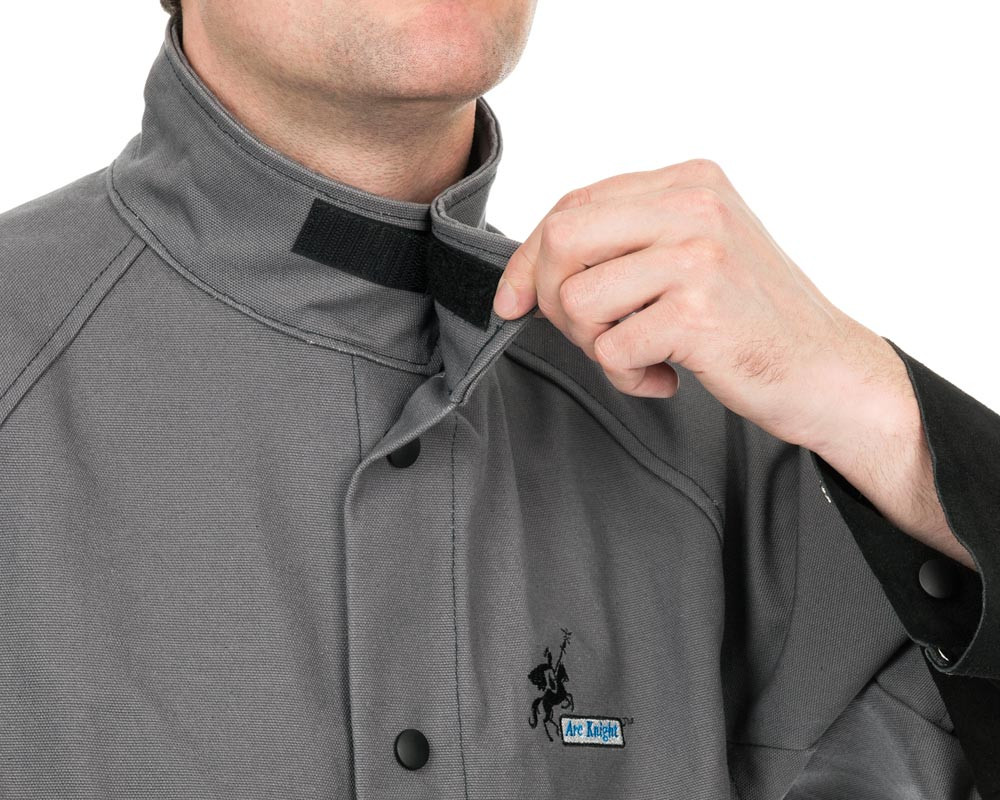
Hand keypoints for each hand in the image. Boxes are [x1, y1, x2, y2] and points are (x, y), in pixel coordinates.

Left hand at [492, 158, 883, 450]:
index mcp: (689, 182)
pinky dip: (627, 377)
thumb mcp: (697, 253)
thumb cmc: (753, 320)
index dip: (528, 258)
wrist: (828, 371)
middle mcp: (694, 206)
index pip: (573, 204)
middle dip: (547, 298)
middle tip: (588, 334)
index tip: (513, 300)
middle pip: (560, 240)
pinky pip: (610, 349)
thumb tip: (527, 274)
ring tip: (644, 356)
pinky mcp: (697, 312)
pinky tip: (669, 377)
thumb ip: (628, 242)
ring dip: (595, 346)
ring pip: (575, 300)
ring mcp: (698, 256)